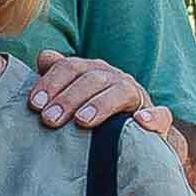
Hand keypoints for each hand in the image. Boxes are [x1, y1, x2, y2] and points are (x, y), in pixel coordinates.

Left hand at [27, 52, 181, 159]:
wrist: (136, 137)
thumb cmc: (95, 114)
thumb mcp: (74, 96)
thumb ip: (57, 77)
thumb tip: (42, 58)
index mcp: (93, 71)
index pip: (70, 67)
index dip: (51, 83)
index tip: (34, 105)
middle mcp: (115, 78)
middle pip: (91, 79)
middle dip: (68, 98)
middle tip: (49, 120)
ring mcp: (138, 96)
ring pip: (120, 92)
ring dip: (100, 105)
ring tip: (82, 121)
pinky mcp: (158, 118)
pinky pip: (161, 115)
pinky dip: (153, 117)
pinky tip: (140, 122)